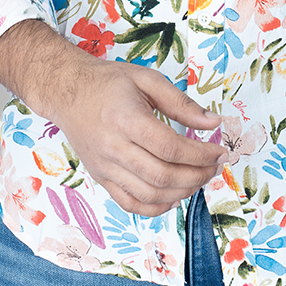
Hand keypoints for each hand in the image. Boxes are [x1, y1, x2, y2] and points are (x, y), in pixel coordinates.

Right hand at [0, 20, 224, 216]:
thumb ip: (181, 102)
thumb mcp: (146, 79)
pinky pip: (131, 204)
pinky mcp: (101, 178)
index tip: (219, 151)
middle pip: (163, 176)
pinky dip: (156, 207)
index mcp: (127, 120)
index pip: (170, 148)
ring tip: (199, 179)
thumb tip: (212, 123)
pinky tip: (173, 195)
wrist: (67, 91)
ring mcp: (106, 168)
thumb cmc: (108, 81)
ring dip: (181, 193)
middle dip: (197, 176)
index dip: (200, 155)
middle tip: (214, 167)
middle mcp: (114, 148)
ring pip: (149, 195)